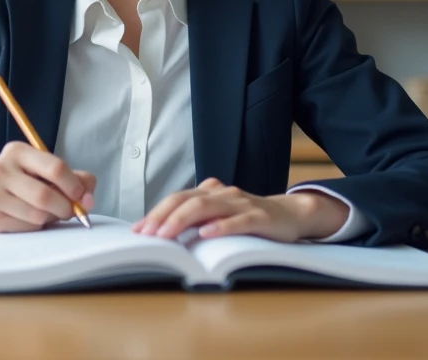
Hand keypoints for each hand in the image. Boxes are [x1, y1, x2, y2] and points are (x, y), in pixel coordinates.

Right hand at [0, 142, 95, 231]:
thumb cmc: (21, 181)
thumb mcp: (43, 170)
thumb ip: (74, 178)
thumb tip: (88, 200)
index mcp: (17, 151)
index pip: (55, 168)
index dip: (74, 186)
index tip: (82, 197)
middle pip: (44, 195)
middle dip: (65, 207)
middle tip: (70, 212)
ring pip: (36, 215)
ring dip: (50, 218)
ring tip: (48, 213)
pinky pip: (24, 228)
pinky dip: (35, 226)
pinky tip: (29, 218)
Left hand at [131, 178, 348, 242]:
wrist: (289, 214)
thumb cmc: (248, 218)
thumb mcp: (220, 215)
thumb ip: (197, 218)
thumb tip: (162, 233)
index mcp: (210, 192)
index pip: (177, 199)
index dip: (156, 212)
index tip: (138, 230)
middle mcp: (222, 193)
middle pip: (186, 200)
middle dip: (163, 216)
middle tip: (147, 234)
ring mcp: (240, 203)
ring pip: (206, 207)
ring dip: (182, 220)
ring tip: (166, 234)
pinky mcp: (258, 216)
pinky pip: (237, 220)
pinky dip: (220, 226)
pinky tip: (206, 234)